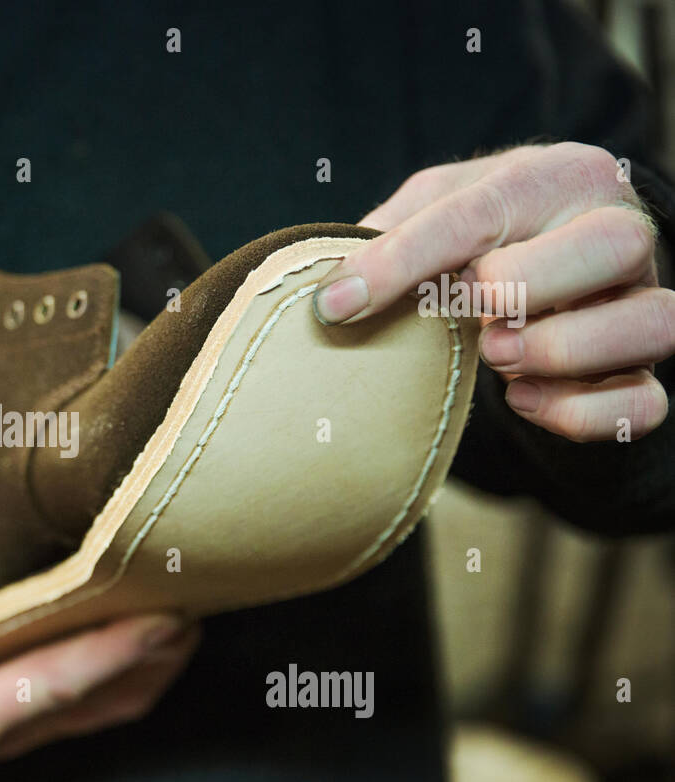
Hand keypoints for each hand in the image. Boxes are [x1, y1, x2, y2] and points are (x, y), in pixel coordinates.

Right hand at [0, 468, 198, 778]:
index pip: (65, 682)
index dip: (121, 648)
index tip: (169, 616)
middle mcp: (3, 736)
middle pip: (104, 704)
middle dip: (156, 660)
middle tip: (198, 603)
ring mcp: (9, 740)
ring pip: (101, 714)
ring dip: (148, 674)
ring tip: (184, 622)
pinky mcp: (7, 731)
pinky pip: (82, 712)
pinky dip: (120, 681)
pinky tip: (138, 647)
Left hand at [313, 142, 672, 441]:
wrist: (539, 267)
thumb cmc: (477, 232)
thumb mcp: (430, 208)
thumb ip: (388, 233)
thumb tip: (332, 290)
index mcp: (559, 177)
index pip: (487, 208)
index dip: (405, 258)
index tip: (339, 303)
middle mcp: (618, 232)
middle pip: (617, 243)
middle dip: (528, 283)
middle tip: (466, 312)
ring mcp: (639, 303)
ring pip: (656, 322)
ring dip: (567, 348)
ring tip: (497, 355)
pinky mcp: (641, 371)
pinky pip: (646, 402)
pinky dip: (585, 411)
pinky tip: (522, 400)